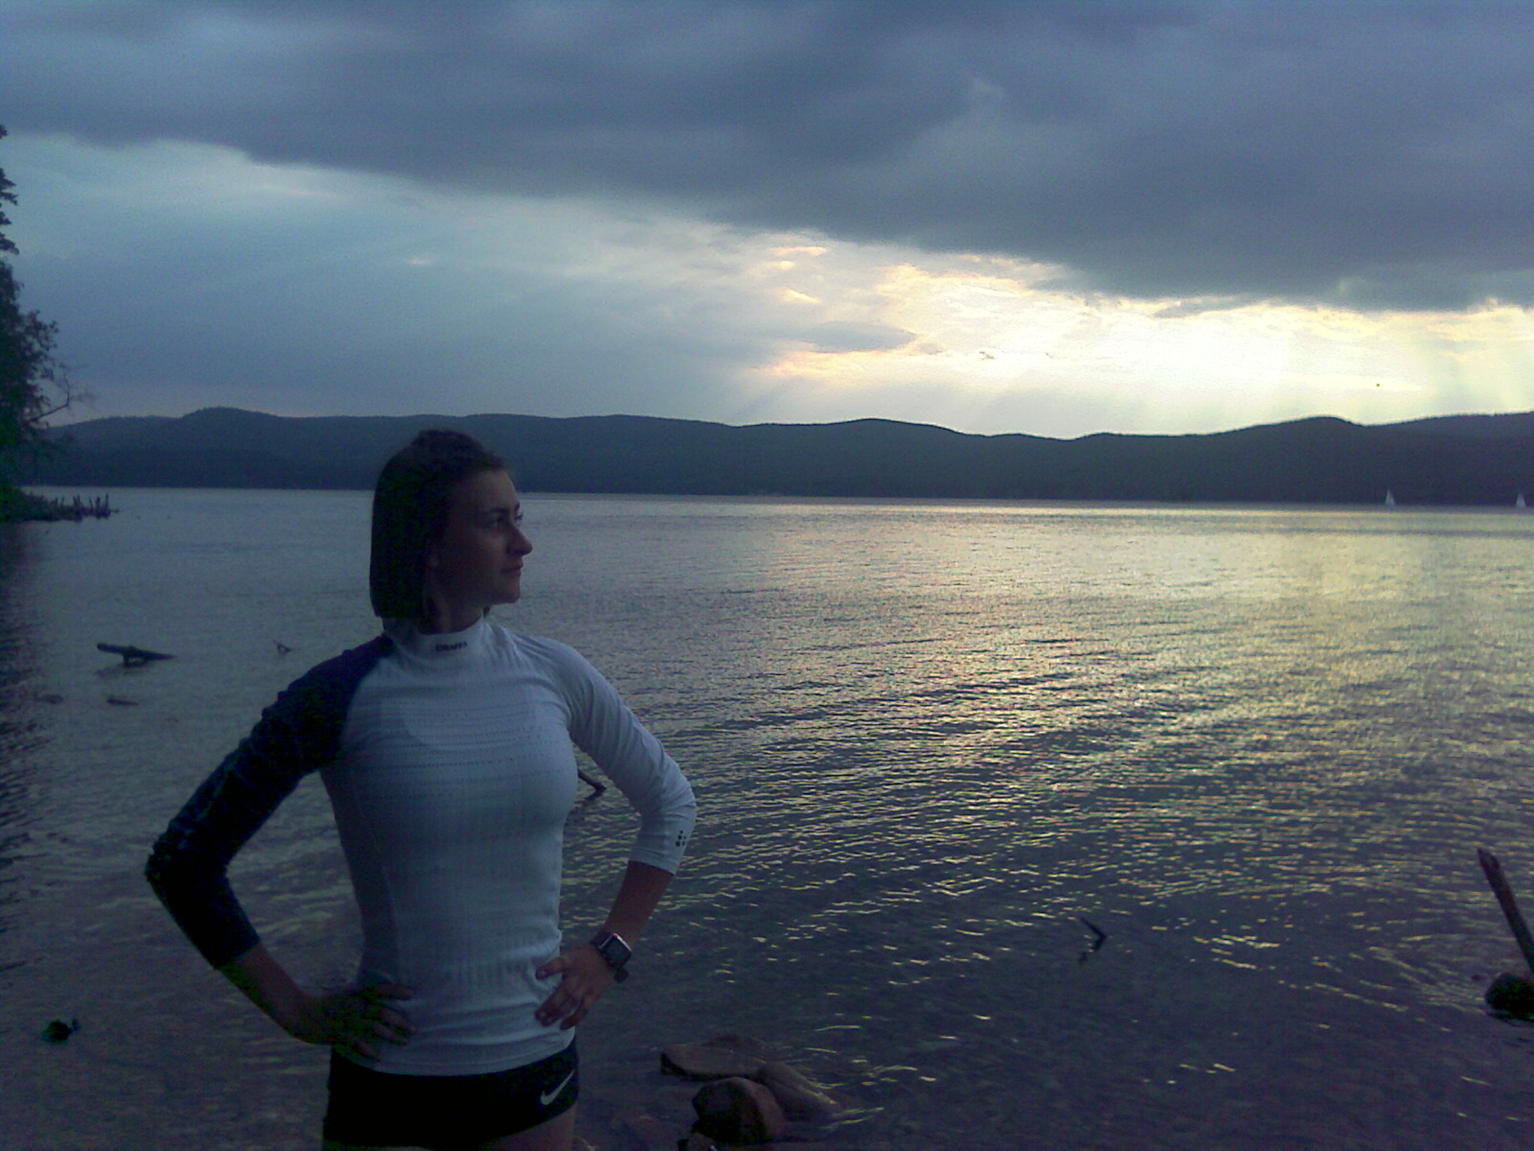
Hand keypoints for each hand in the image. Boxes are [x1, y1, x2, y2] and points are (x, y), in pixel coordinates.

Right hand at [282, 983, 415, 1060]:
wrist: (299, 1011)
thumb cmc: (326, 1002)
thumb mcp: (345, 993)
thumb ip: (362, 994)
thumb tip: (381, 996)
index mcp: (355, 993)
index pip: (379, 989)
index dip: (395, 990)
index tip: (412, 994)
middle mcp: (352, 1005)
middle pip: (381, 1012)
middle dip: (400, 1021)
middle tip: (414, 1029)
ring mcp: (344, 1020)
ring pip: (372, 1028)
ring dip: (390, 1036)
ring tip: (403, 1042)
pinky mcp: (335, 1034)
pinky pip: (355, 1042)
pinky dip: (367, 1049)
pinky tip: (378, 1055)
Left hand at [534, 945, 614, 1029]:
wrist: (608, 956)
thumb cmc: (584, 956)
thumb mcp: (571, 954)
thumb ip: (559, 964)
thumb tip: (540, 974)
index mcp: (571, 962)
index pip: (559, 964)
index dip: (548, 969)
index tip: (538, 975)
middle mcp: (577, 976)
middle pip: (563, 991)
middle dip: (550, 1004)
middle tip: (538, 1015)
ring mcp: (586, 987)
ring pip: (571, 1003)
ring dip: (557, 1014)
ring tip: (545, 1022)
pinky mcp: (593, 995)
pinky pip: (583, 1010)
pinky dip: (574, 1019)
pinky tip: (563, 1026)